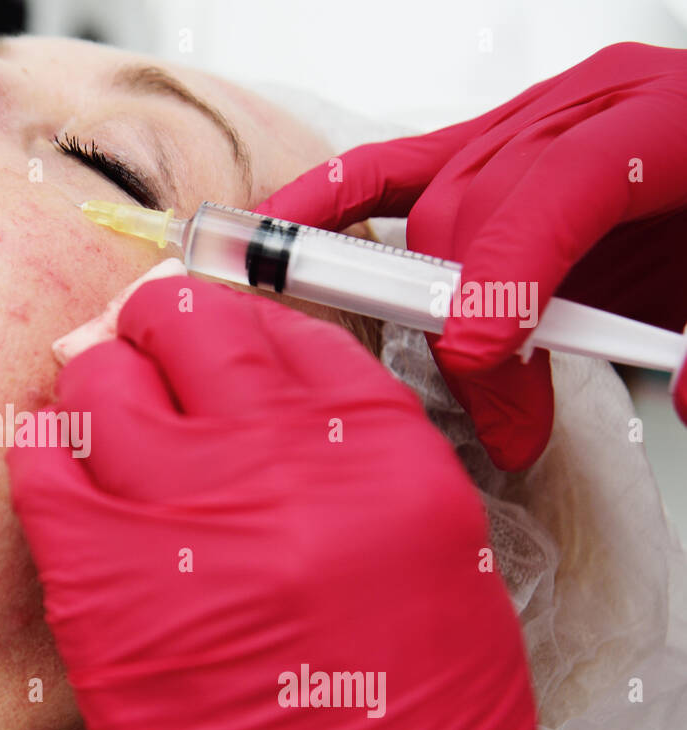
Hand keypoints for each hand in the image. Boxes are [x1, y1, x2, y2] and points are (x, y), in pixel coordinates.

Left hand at [7, 275, 548, 729]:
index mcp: (381, 453)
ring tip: (101, 407)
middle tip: (139, 340)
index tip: (204, 331)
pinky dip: (43, 450)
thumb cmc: (406, 718)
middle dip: (154, 324)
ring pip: (101, 381)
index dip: (230, 321)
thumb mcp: (422, 554)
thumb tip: (252, 386)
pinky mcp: (103, 584)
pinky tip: (60, 464)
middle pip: (186, 327)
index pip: (280, 327)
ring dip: (95, 382)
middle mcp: (286, 466)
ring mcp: (189, 518)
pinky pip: (42, 467)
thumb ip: (343, 453)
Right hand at [258, 42, 686, 469]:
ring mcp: (530, 120)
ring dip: (431, 308)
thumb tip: (685, 398)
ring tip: (474, 387)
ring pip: (433, 206)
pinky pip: (393, 168)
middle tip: (508, 425)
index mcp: (665, 121)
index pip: (556, 187)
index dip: (504, 273)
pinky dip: (333, 201)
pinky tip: (280, 228)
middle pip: (477, 211)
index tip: (481, 360)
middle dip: (472, 328)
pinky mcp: (492, 145)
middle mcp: (585, 106)